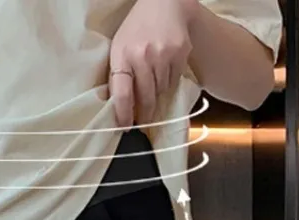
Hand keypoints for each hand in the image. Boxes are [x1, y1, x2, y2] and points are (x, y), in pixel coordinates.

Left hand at [109, 0, 194, 129]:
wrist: (165, 4)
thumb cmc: (137, 30)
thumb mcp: (120, 48)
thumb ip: (118, 75)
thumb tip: (118, 107)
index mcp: (122, 55)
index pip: (122, 94)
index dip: (124, 114)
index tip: (125, 127)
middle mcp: (142, 56)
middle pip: (146, 98)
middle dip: (145, 113)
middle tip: (144, 121)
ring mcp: (163, 55)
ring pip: (161, 91)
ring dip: (157, 93)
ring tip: (154, 83)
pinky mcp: (180, 53)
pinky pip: (174, 80)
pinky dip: (169, 81)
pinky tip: (165, 69)